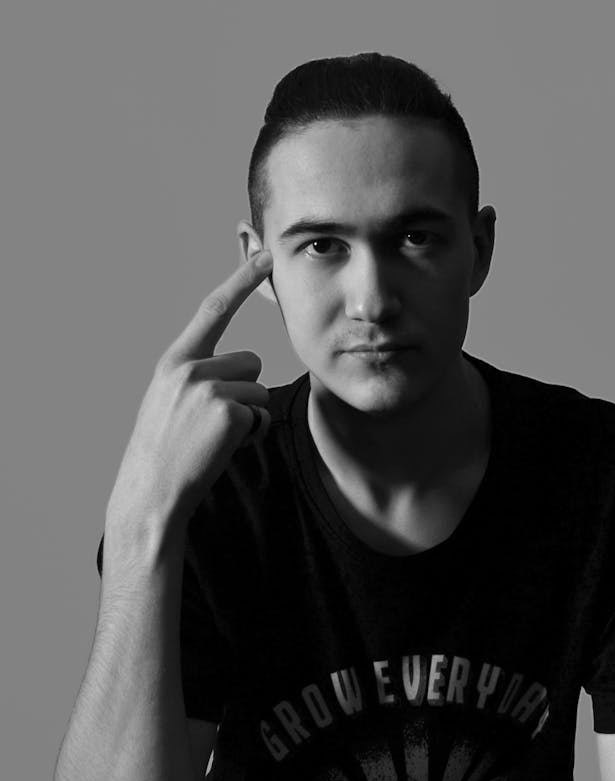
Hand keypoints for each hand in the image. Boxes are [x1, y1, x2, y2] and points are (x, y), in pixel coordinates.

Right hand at [107, 248, 273, 533]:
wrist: (151, 492)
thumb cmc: (166, 452)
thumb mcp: (171, 402)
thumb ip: (199, 377)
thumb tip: (246, 368)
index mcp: (174, 362)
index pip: (213, 309)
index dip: (241, 280)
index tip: (265, 255)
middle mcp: (189, 368)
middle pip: (252, 362)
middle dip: (245, 391)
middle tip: (214, 423)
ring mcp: (208, 389)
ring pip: (260, 391)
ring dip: (249, 417)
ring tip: (215, 438)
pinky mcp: (228, 412)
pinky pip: (261, 417)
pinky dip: (251, 436)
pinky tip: (222, 449)